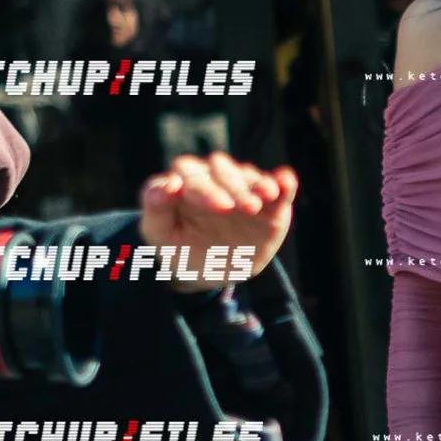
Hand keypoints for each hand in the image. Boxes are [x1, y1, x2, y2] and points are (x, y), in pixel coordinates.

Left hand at [137, 153, 296, 282]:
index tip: (217, 207)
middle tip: (241, 208)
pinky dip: (283, 182)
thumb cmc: (181, 248)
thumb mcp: (161, 236)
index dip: (201, 189)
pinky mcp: (269, 201)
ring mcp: (242, 186)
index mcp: (183, 181)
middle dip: (233, 188)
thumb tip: (166, 185)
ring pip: (249, 176)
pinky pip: (278, 185)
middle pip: (222, 171)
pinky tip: (285, 183)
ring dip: (258, 185)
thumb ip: (155, 210)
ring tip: (264, 198)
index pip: (188, 174)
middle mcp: (214, 176)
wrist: (212, 270)